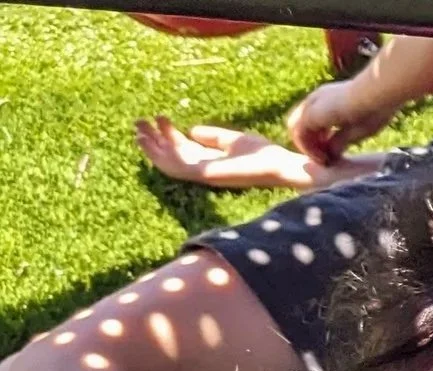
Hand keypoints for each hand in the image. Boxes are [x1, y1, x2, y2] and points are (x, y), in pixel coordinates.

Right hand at [134, 117, 322, 190]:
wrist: (277, 165)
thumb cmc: (262, 155)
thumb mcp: (232, 140)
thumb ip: (212, 137)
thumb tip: (191, 130)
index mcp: (210, 162)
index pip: (183, 151)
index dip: (168, 135)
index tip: (159, 117)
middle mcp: (204, 170)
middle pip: (172, 157)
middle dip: (154, 141)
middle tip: (139, 122)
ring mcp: (204, 174)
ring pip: (169, 164)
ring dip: (151, 148)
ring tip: (138, 128)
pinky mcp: (205, 174)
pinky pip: (176, 167)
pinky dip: (161, 154)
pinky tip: (152, 139)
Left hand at [287, 76, 398, 165]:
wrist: (375, 95)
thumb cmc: (374, 109)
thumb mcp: (356, 130)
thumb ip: (341, 140)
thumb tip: (331, 153)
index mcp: (329, 101)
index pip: (315, 122)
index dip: (321, 141)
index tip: (334, 155)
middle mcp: (317, 100)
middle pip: (303, 125)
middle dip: (312, 145)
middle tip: (327, 160)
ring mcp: (312, 104)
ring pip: (297, 129)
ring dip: (308, 148)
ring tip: (324, 161)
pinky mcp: (310, 113)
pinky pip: (299, 135)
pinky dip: (308, 149)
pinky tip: (323, 158)